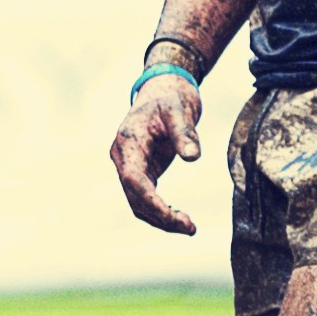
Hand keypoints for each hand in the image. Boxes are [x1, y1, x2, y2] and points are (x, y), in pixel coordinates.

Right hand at [108, 73, 203, 233]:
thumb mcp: (180, 111)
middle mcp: (123, 157)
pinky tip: (180, 217)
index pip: (133, 180)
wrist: (164, 87)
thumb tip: (193, 158)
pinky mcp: (141, 170)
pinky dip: (160, 210)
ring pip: (138, 202)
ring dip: (160, 218)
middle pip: (135, 197)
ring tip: (188, 227)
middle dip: (160, 216)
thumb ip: (185, 134)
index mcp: (128, 142)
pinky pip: (145, 197)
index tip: (174, 217)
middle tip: (190, 227)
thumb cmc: (171, 97)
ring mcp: (130, 165)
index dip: (152, 202)